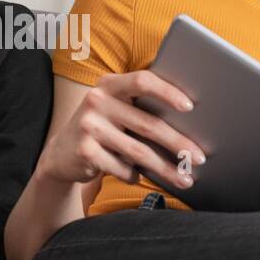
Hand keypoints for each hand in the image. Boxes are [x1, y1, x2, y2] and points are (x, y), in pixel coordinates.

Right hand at [38, 69, 205, 191]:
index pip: (142, 81)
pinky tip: (140, 177)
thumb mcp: (115, 110)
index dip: (167, 92)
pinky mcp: (85, 151)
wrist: (60, 154)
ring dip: (166, 168)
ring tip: (185, 179)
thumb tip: (190, 126)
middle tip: (199, 157)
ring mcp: (88, 126)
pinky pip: (122, 167)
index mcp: (109, 84)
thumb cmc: (102, 129)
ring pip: (138, 151)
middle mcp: (97, 101)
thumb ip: (140, 109)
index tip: (190, 107)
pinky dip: (134, 175)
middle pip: (147, 123)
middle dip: (178, 143)